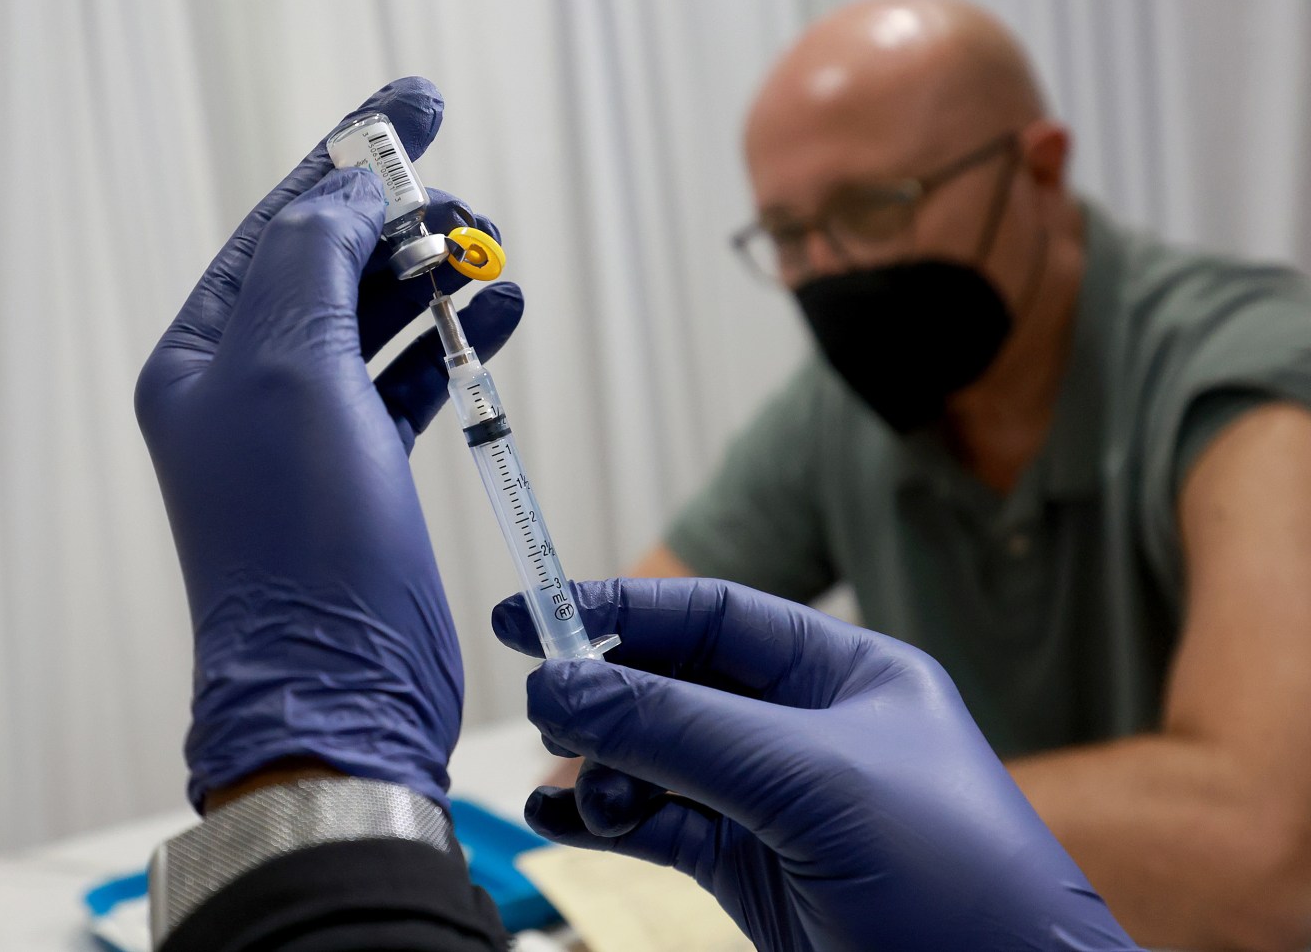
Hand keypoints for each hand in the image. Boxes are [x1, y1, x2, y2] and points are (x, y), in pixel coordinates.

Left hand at [137, 77, 521, 811]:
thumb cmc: (299, 543)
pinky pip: (408, 380)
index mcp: (201, 357)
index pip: (281, 224)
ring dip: (431, 281)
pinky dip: (450, 344)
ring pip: (374, 321)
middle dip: (399, 222)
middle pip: (329, 265)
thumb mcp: (291, 374)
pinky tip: (494, 315)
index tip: (419, 105)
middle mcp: (246, 389)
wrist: (339, 686)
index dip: (350, 157)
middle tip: (467, 202)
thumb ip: (315, 259)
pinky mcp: (364, 473)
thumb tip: (351, 189)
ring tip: (491, 255)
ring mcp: (307, 433)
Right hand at [493, 578, 1138, 951]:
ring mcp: (778, 805)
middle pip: (679, 687)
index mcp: (844, 675)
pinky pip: (662, 830)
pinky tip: (567, 820)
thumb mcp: (811, 781)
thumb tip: (564, 685)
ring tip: (576, 787)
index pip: (715, 619)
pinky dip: (608, 823)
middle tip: (547, 710)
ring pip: (661, 763)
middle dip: (609, 696)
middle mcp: (807, 731)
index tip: (534, 612)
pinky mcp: (755, 873)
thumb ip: (680, 729)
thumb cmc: (956, 881)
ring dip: (606, 769)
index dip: (622, 608)